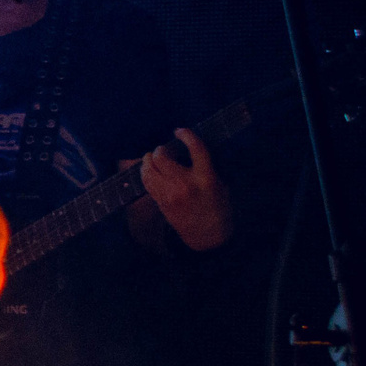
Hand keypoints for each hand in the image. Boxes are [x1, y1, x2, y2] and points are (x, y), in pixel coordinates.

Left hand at [139, 128, 231, 249]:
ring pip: (148, 168)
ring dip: (148, 159)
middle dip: (160, 149)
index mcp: (206, 178)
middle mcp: (185, 184)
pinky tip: (150, 169)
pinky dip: (145, 172)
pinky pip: (146, 181)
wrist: (207, 235)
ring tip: (153, 158)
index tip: (180, 131)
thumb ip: (205, 166)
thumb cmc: (217, 207)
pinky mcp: (160, 201)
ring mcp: (170, 194)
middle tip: (164, 149)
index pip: (196, 149)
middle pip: (161, 157)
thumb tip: (188, 147)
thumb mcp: (220, 183)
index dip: (187, 135)